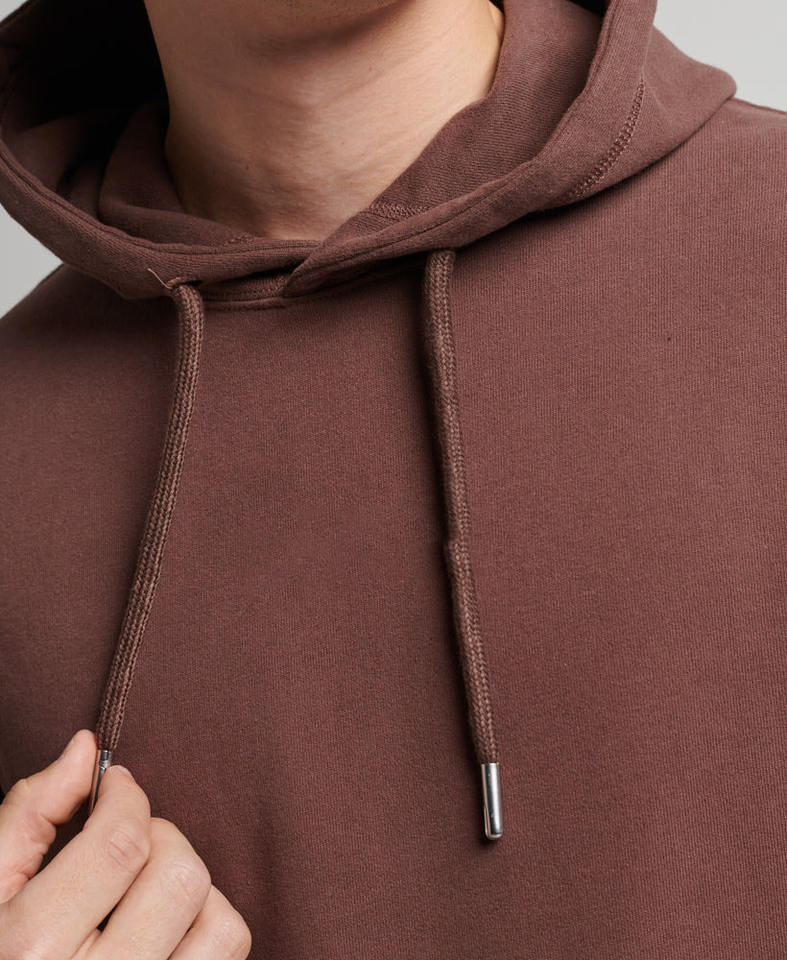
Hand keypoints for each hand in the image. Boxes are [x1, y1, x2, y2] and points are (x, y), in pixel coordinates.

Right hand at [0, 729, 251, 957]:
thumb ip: (29, 816)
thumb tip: (86, 750)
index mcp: (27, 952)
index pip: (120, 844)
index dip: (126, 796)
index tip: (116, 787)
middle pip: (180, 878)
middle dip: (162, 837)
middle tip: (128, 840)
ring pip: (221, 927)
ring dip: (195, 890)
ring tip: (148, 890)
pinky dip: (206, 933)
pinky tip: (162, 932)